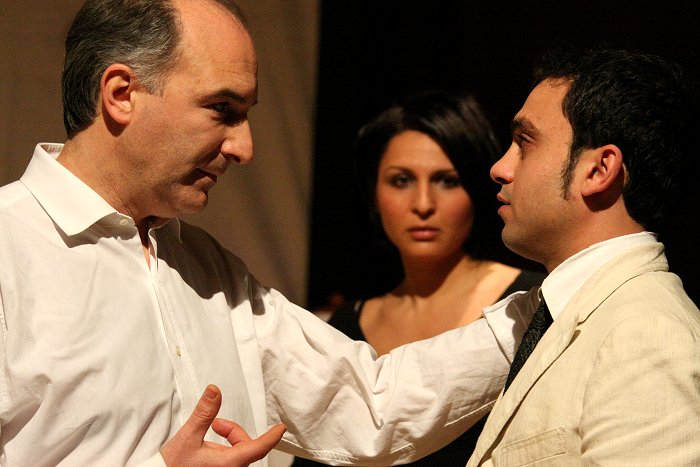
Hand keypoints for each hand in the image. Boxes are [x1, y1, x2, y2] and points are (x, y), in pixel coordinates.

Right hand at [161, 384, 285, 465]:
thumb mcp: (188, 436)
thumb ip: (204, 413)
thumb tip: (215, 391)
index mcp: (228, 463)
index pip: (259, 447)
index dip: (271, 437)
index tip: (280, 428)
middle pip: (246, 446)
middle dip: (233, 431)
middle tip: (216, 425)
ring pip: (238, 452)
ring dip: (227, 440)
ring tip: (208, 436)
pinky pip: (230, 459)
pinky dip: (223, 449)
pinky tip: (206, 448)